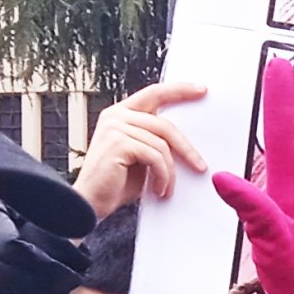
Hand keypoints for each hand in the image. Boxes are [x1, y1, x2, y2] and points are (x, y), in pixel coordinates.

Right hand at [73, 81, 210, 214]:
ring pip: (162, 144)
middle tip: (200, 166)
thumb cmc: (117, 182)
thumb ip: (157, 142)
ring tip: (167, 188)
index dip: (179, 91)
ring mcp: (115, 127)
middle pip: (164, 125)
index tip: (202, 91)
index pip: (154, 94)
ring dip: (170, 172)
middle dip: (186, 148)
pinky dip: (162, 176)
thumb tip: (188, 143)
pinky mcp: (117, 142)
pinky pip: (155, 156)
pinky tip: (159, 190)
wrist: (92, 202)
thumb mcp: (142, 157)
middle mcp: (116, 115)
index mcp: (122, 114)